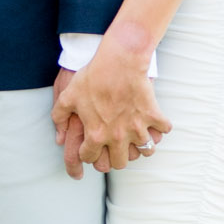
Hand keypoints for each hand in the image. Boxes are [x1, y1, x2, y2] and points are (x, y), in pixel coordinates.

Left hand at [51, 46, 170, 178]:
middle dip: (116, 157)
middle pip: (120, 163)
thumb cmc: (92, 76)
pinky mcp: (153, 116)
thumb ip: (60, 117)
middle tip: (114, 148)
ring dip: (141, 146)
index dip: (88, 154)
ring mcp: (137, 128)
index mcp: (95, 134)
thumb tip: (59, 137)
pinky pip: (163, 131)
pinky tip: (154, 122)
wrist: (119, 60)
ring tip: (137, 137)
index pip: (91, 158)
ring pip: (145, 152)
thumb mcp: (68, 95)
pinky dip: (161, 128)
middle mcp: (117, 136)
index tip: (91, 147)